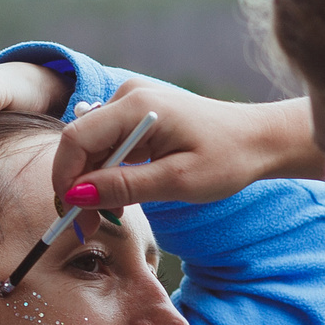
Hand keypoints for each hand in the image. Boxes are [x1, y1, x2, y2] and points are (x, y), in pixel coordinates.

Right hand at [54, 85, 323, 207]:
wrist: (259, 140)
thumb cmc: (228, 158)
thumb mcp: (177, 181)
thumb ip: (125, 186)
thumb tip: (77, 195)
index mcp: (136, 106)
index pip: (76, 138)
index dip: (65, 177)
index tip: (72, 215)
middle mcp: (129, 97)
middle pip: (81, 143)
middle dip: (78, 186)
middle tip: (88, 227)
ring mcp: (133, 103)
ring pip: (93, 147)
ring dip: (93, 183)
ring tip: (109, 217)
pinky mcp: (139, 116)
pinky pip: (109, 145)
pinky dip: (109, 173)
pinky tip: (122, 197)